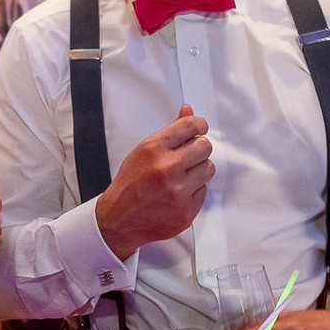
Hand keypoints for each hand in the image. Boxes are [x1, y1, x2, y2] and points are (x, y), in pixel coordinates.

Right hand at [95, 104, 213, 260]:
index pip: (189, 126)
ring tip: (183, 175)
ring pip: (208, 168)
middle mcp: (167, 168)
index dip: (199, 125)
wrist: (120, 219)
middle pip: (204, 146)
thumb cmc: (131, 184)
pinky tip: (179, 192)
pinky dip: (194, 190)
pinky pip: (204, 191)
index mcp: (154, 149)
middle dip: (198, 149)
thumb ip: (169, 132)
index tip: (200, 128)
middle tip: (188, 155)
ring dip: (199, 170)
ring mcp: (178, 191)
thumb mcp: (144, 151)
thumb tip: (187, 111)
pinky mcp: (187, 210)